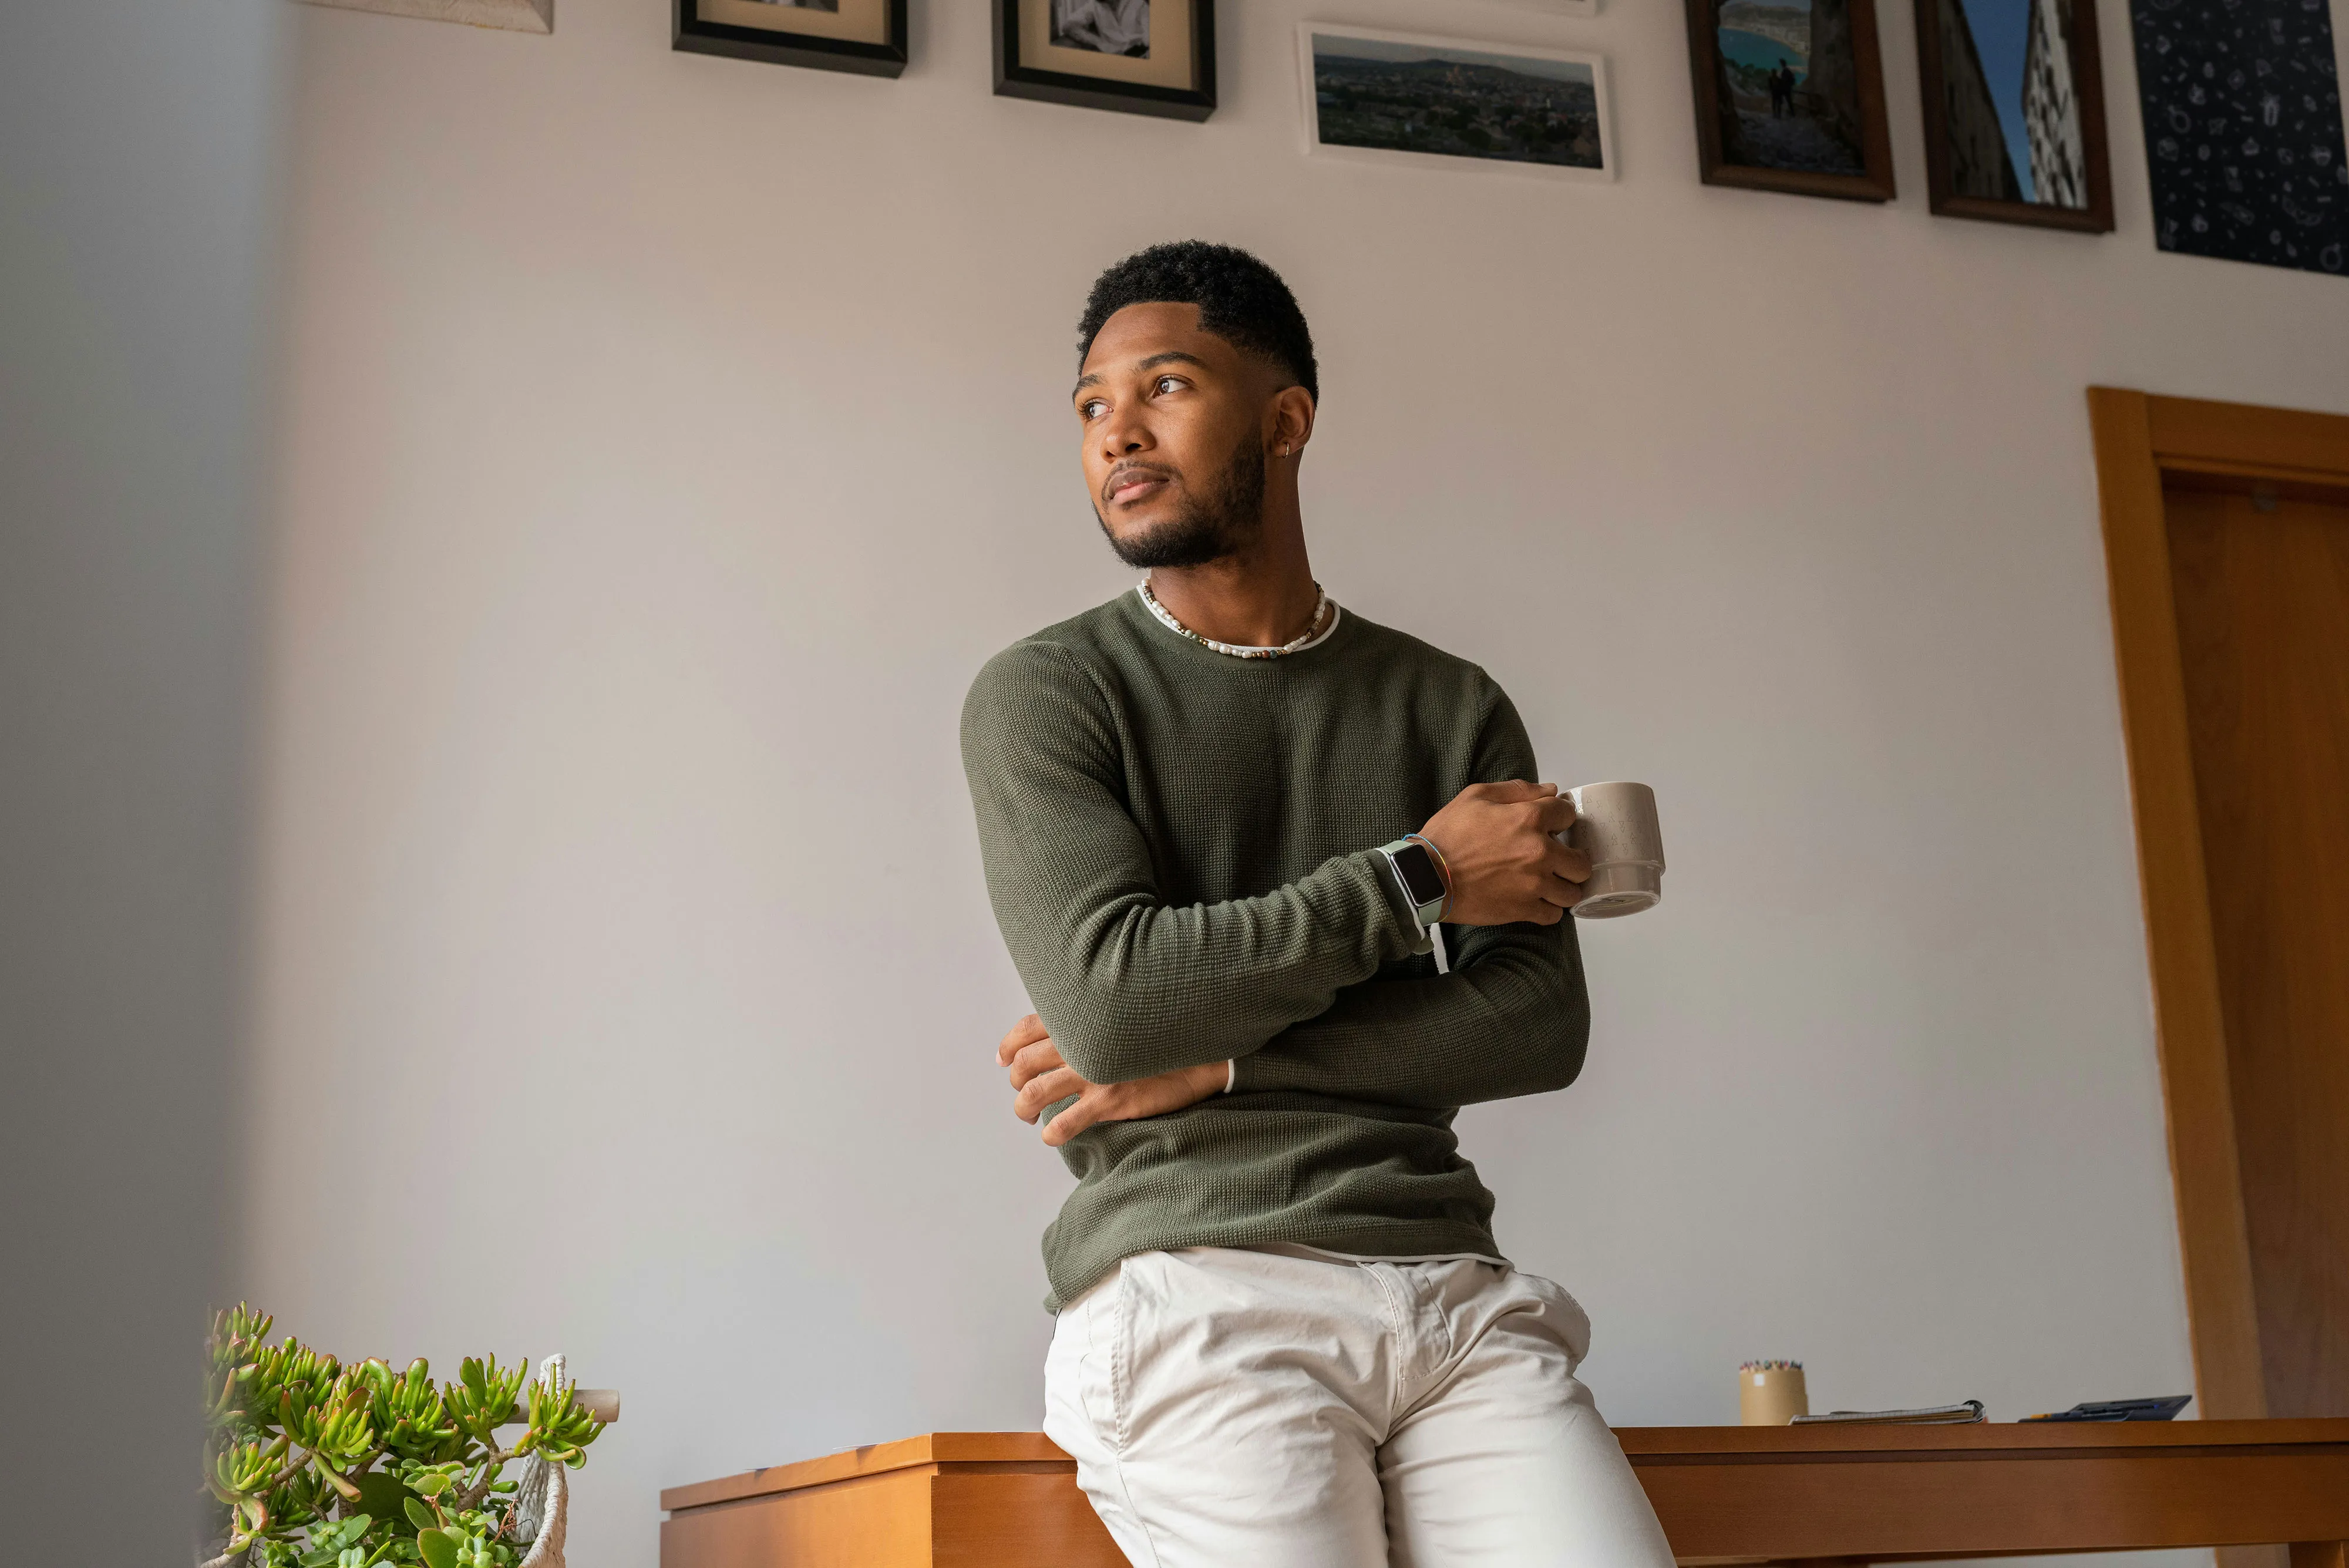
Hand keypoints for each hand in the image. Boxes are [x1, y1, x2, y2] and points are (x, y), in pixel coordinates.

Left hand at [996, 1014, 1226, 1147]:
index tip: (1004, 1060)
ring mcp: (1093, 1072)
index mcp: (1080, 1017)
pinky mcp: (1109, 1100)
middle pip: (1024, 1064)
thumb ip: (1088, 1022)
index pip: (1026, 1029)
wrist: (1202, 1053)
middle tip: (1023, 1092)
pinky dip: (1050, 1133)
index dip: (1008, 1046)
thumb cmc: (1161, 1035)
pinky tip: (1052, 1136)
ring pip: (1034, 1094)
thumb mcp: (1121, 1017)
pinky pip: (1064, 1123)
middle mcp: (1080, 1042)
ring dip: (1023, 1108)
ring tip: (1028, 1116)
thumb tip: (1059, 1036)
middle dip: (1016, 1082)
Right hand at [1416, 780, 1589, 925]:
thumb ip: (1517, 790)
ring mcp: (1534, 884)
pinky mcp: (1524, 909)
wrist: (1426, 877)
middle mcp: (1540, 851)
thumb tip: (1551, 791)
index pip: (1568, 815)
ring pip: (1572, 892)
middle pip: (1581, 862)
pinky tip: (1535, 902)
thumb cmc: (1447, 835)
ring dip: (1562, 888)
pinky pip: (1554, 915)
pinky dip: (1547, 909)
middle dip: (1571, 860)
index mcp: (1529, 818)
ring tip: (1548, 885)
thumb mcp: (1475, 796)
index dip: (1560, 820)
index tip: (1551, 827)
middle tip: (1556, 861)